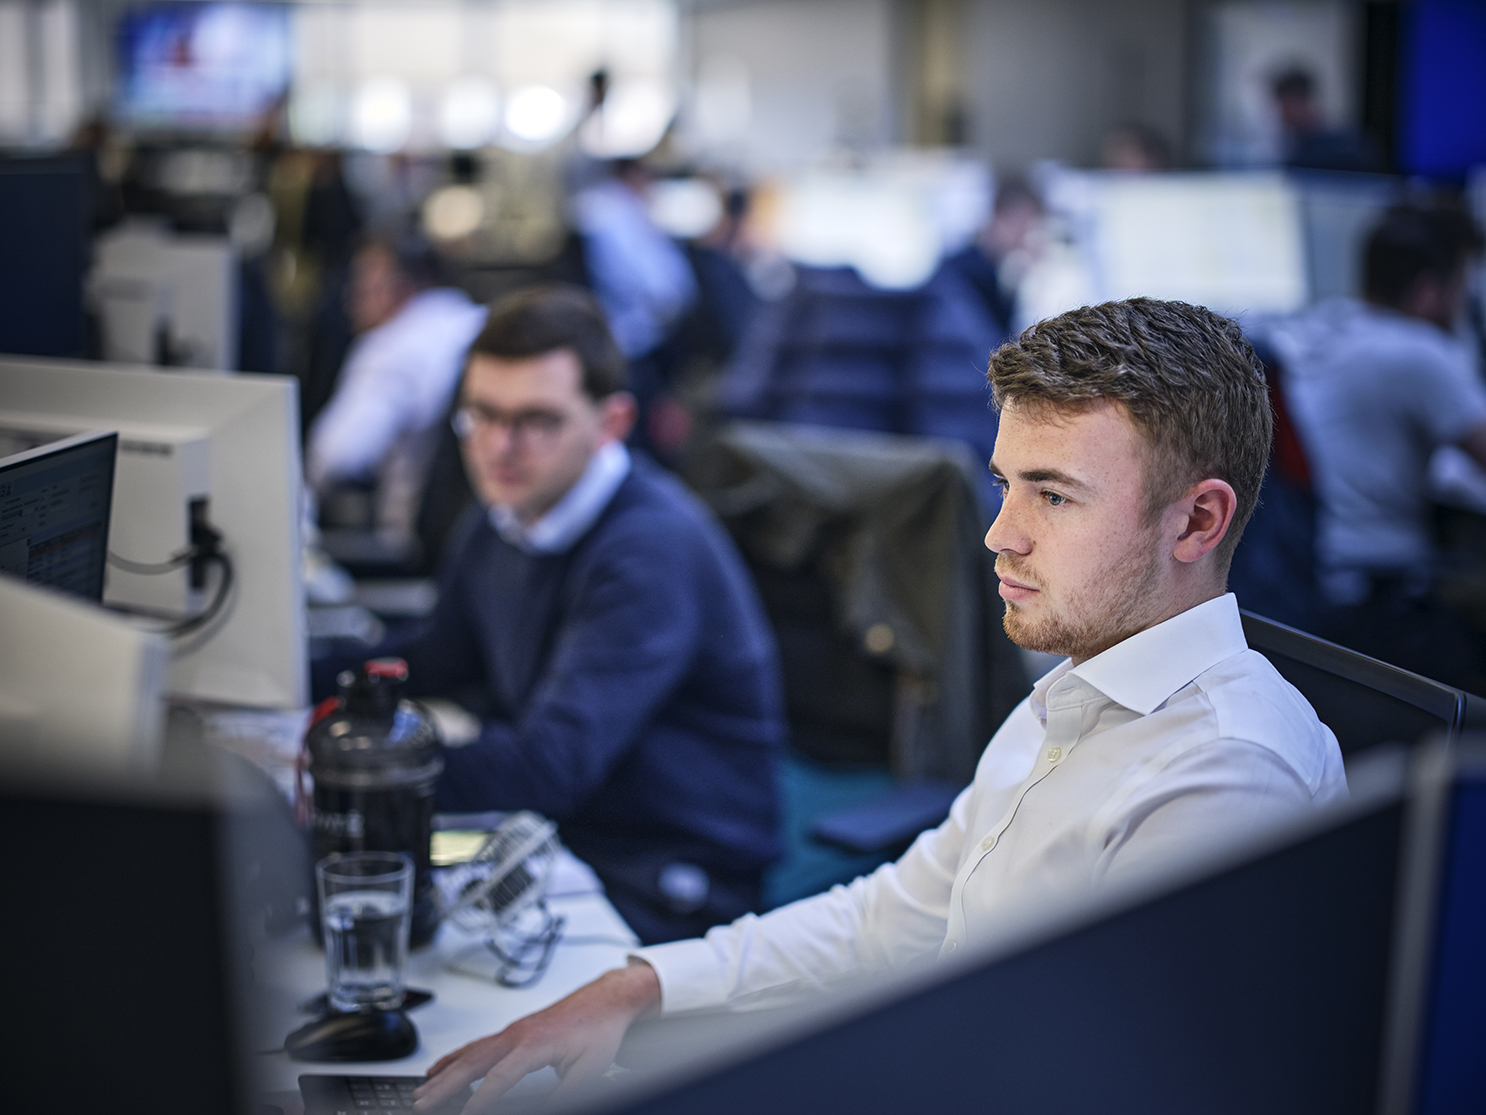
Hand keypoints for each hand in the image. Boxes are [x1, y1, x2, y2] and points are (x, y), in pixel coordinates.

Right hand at [412, 961, 661, 1113]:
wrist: (605, 999)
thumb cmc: (599, 1029)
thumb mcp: (589, 1070)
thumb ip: (565, 1095)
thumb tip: (544, 1109)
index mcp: (536, 1043)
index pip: (500, 1076)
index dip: (480, 1100)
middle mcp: (518, 1033)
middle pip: (473, 1062)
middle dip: (445, 1085)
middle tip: (421, 1103)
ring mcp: (513, 1030)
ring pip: (470, 1053)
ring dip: (443, 1072)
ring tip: (421, 1091)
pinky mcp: (513, 1031)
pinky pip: (477, 1045)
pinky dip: (455, 1057)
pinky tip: (441, 1068)